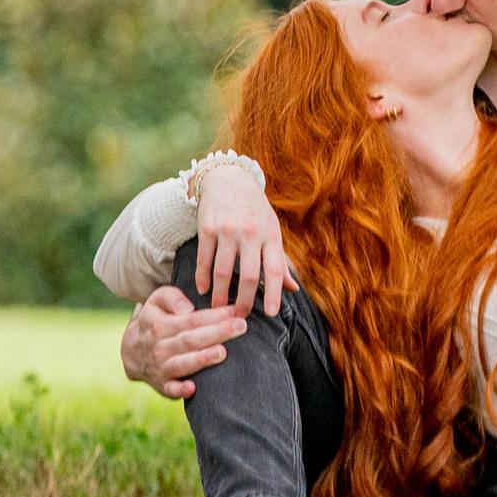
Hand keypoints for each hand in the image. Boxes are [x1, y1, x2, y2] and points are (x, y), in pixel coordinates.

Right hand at [119, 285, 247, 402]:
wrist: (133, 351)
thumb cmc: (155, 321)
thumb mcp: (157, 301)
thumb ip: (172, 297)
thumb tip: (187, 308)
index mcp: (160, 324)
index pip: (191, 319)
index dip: (214, 315)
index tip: (235, 311)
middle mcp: (160, 346)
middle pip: (191, 339)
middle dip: (217, 333)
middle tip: (240, 327)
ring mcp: (161, 367)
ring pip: (182, 363)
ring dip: (202, 359)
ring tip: (222, 352)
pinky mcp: (163, 385)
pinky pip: (171, 389)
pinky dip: (180, 390)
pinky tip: (193, 388)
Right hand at [194, 165, 295, 315]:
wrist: (230, 178)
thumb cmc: (255, 211)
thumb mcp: (272, 231)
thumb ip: (280, 261)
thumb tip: (294, 290)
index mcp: (271, 235)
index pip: (276, 270)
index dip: (274, 294)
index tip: (270, 313)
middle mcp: (251, 233)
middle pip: (248, 275)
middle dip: (243, 301)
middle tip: (238, 317)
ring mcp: (228, 229)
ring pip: (223, 271)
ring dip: (219, 294)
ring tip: (218, 309)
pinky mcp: (208, 227)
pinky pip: (204, 259)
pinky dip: (202, 278)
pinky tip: (202, 290)